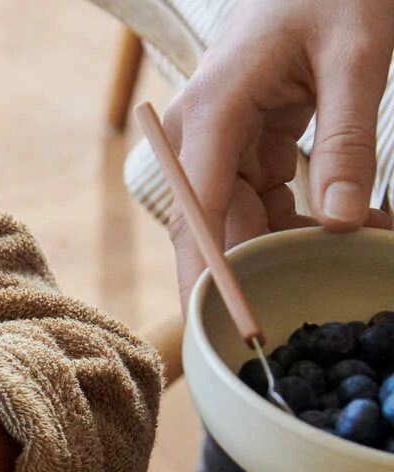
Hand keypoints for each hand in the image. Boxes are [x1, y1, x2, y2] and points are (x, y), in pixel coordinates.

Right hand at [163, 0, 393, 307]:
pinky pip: (260, 204)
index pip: (195, 218)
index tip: (220, 327)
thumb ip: (349, 141)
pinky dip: (301, 222)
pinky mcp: (237, 149)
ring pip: (239, 225)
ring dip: (292, 246)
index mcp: (211, 113)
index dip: (206, 279)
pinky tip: (352, 226)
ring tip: (364, 247)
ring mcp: (214, 145)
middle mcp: (197, 137)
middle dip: (264, 269)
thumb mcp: (357, 54)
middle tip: (319, 296)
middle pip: (213, 231)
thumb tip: (343, 225)